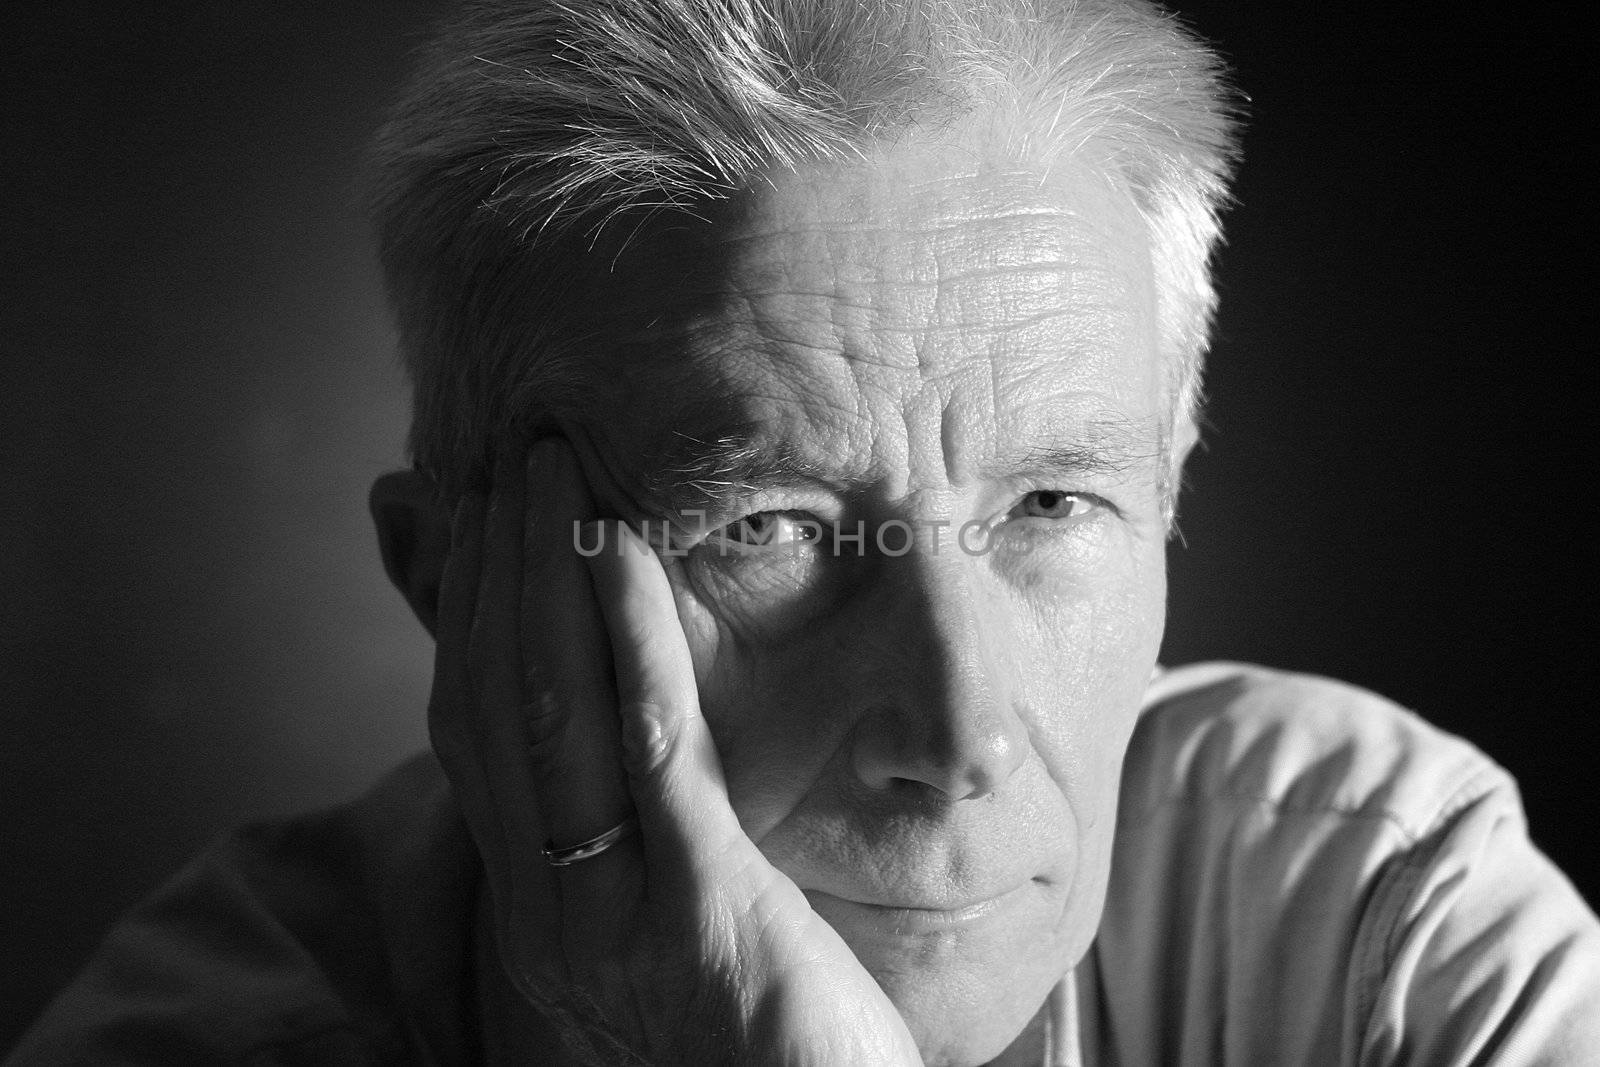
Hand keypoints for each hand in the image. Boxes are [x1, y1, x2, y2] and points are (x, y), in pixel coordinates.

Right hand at [427, 438, 922, 1064]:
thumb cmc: (766, 1042)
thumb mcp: (684, 919)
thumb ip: (646, 822)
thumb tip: (625, 729)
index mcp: (538, 908)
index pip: (470, 725)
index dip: (465, 606)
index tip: (481, 508)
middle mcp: (546, 911)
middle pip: (491, 699)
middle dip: (494, 566)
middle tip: (509, 451)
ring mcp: (610, 914)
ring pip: (548, 707)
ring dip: (543, 571)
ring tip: (552, 464)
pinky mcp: (697, 915)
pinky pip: (651, 747)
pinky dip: (629, 633)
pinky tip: (622, 546)